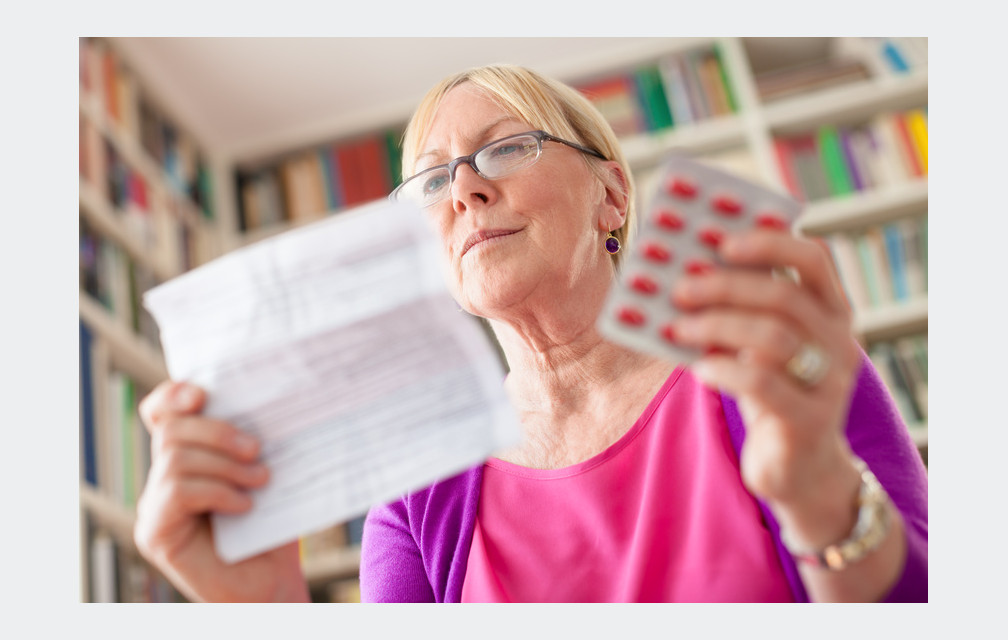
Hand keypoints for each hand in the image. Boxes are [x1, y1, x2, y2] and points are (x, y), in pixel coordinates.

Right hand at [134, 381, 308, 601]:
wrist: (272, 585)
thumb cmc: (273, 527)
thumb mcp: (265, 474)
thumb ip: (251, 443)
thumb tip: (269, 401)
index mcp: (187, 455)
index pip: (161, 412)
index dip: (173, 394)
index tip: (203, 393)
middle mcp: (162, 478)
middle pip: (171, 430)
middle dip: (218, 431)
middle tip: (258, 450)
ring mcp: (154, 506)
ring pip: (175, 458)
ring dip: (225, 464)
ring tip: (261, 480)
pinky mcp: (155, 534)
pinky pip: (178, 492)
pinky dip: (217, 491)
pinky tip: (245, 506)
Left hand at [670, 229, 863, 545]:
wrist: (799, 469)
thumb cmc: (770, 392)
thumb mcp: (759, 346)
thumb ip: (738, 311)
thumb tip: (682, 271)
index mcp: (831, 310)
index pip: (814, 259)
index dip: (769, 242)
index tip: (721, 237)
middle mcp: (839, 341)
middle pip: (784, 296)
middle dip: (726, 286)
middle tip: (679, 286)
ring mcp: (829, 382)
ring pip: (772, 337)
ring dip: (717, 326)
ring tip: (677, 326)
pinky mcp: (809, 420)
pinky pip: (762, 383)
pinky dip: (724, 368)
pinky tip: (697, 368)